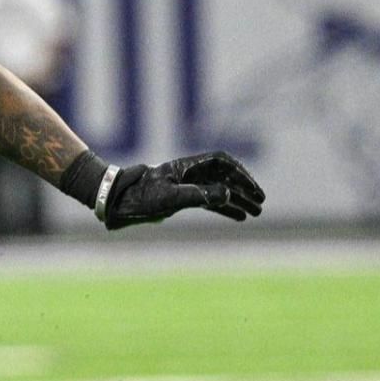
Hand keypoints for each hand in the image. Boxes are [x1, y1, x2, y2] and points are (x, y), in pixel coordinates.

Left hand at [101, 151, 264, 229]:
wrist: (118, 202)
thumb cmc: (140, 196)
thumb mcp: (170, 197)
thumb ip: (199, 195)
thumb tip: (227, 194)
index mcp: (188, 167)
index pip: (223, 163)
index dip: (241, 174)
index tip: (253, 189)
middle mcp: (191, 173)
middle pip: (225, 177)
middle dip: (244, 189)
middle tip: (261, 202)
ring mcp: (187, 185)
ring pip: (219, 190)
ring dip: (238, 200)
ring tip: (256, 212)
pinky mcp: (182, 198)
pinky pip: (210, 201)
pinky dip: (225, 208)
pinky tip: (239, 217)